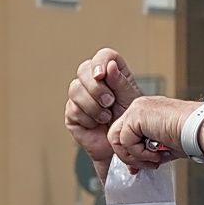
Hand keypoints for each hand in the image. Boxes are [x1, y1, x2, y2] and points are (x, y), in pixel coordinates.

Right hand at [64, 49, 142, 171]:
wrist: (121, 148)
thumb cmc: (128, 123)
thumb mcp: (131, 101)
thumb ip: (121, 83)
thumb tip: (110, 66)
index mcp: (112, 75)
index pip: (104, 57)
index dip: (101, 62)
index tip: (103, 74)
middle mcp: (94, 83)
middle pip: (84, 69)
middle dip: (96, 87)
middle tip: (109, 102)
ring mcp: (81, 97)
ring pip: (75, 88)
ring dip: (92, 105)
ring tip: (106, 117)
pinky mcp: (73, 112)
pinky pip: (73, 108)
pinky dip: (87, 118)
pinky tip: (96, 124)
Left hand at [109, 96, 189, 170]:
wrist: (200, 130)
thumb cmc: (191, 136)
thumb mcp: (164, 146)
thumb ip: (148, 151)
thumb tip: (137, 165)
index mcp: (147, 113)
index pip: (126, 134)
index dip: (130, 153)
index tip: (139, 167)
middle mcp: (139, 108)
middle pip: (117, 136)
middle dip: (129, 156)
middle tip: (146, 165)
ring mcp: (136, 110)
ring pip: (116, 139)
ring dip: (133, 156)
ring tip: (152, 159)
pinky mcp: (136, 115)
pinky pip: (126, 141)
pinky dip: (139, 152)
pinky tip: (156, 153)